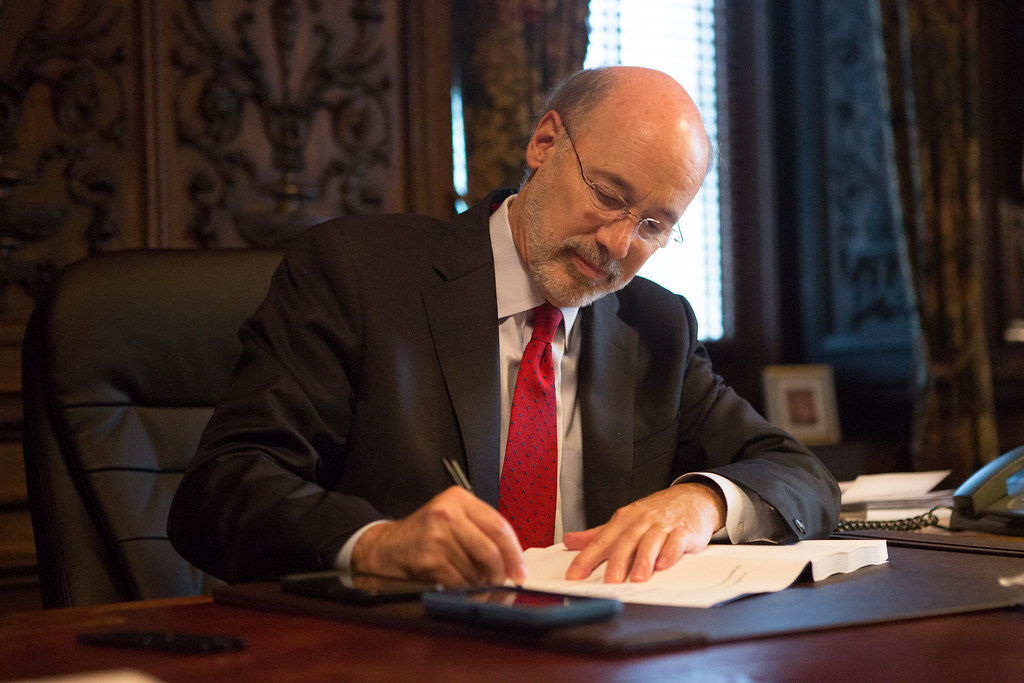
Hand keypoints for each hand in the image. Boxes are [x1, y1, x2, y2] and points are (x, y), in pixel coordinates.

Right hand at [350, 487, 526, 586]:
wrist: (385, 547)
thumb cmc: (423, 535)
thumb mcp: (451, 519)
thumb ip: (480, 530)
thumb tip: (513, 560)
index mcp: (459, 499)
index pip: (499, 526)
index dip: (514, 553)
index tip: (520, 571)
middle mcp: (448, 512)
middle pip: (490, 549)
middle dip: (501, 573)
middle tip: (504, 585)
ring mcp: (437, 534)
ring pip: (476, 569)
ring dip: (481, 585)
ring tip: (477, 586)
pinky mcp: (428, 557)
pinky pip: (460, 582)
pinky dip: (466, 591)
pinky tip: (461, 589)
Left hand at [562, 482, 725, 582]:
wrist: (691, 498)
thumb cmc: (655, 513)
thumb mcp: (624, 520)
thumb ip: (598, 534)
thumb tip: (569, 541)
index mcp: (623, 520)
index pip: (601, 540)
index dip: (587, 558)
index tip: (575, 575)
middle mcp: (641, 521)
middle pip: (626, 541)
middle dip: (617, 561)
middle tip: (609, 581)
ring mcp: (663, 525)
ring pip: (650, 541)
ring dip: (643, 560)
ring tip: (637, 578)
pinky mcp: (684, 531)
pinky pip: (676, 541)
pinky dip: (670, 553)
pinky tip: (664, 565)